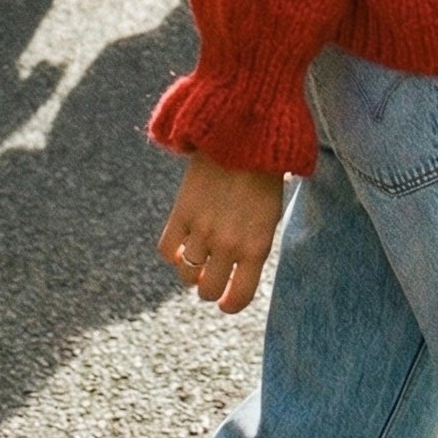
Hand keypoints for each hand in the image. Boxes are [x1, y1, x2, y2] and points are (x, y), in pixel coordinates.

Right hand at [158, 154, 284, 312]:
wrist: (245, 133)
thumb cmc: (264, 174)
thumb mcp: (270, 214)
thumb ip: (254, 244)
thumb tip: (236, 270)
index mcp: (257, 246)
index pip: (238, 297)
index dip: (230, 304)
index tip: (226, 302)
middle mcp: (228, 244)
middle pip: (207, 290)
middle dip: (209, 287)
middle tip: (211, 276)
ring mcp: (202, 229)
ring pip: (186, 274)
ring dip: (190, 271)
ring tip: (197, 258)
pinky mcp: (181, 212)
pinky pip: (166, 250)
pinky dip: (172, 253)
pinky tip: (180, 244)